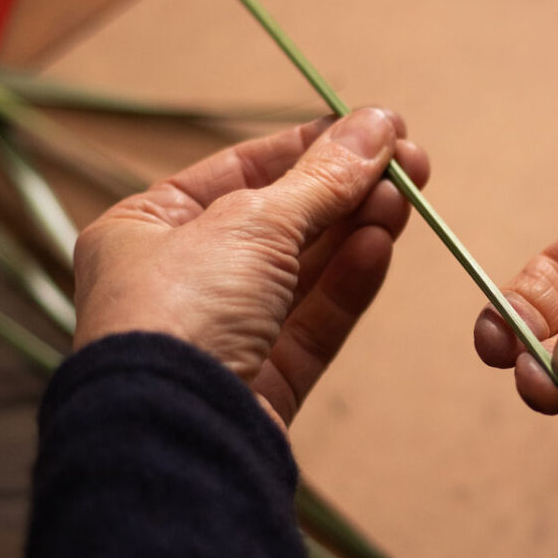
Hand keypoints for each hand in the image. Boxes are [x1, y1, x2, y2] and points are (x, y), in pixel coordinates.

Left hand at [74, 108, 428, 426]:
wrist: (172, 434)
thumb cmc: (181, 311)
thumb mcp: (254, 223)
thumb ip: (323, 177)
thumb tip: (379, 124)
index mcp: (146, 229)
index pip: (239, 171)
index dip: (308, 146)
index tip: (372, 130)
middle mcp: (180, 281)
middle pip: (280, 221)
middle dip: (346, 189)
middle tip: (412, 163)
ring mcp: (223, 334)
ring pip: (303, 272)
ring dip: (355, 229)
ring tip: (405, 198)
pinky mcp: (263, 382)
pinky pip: (313, 322)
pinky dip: (348, 282)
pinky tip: (381, 244)